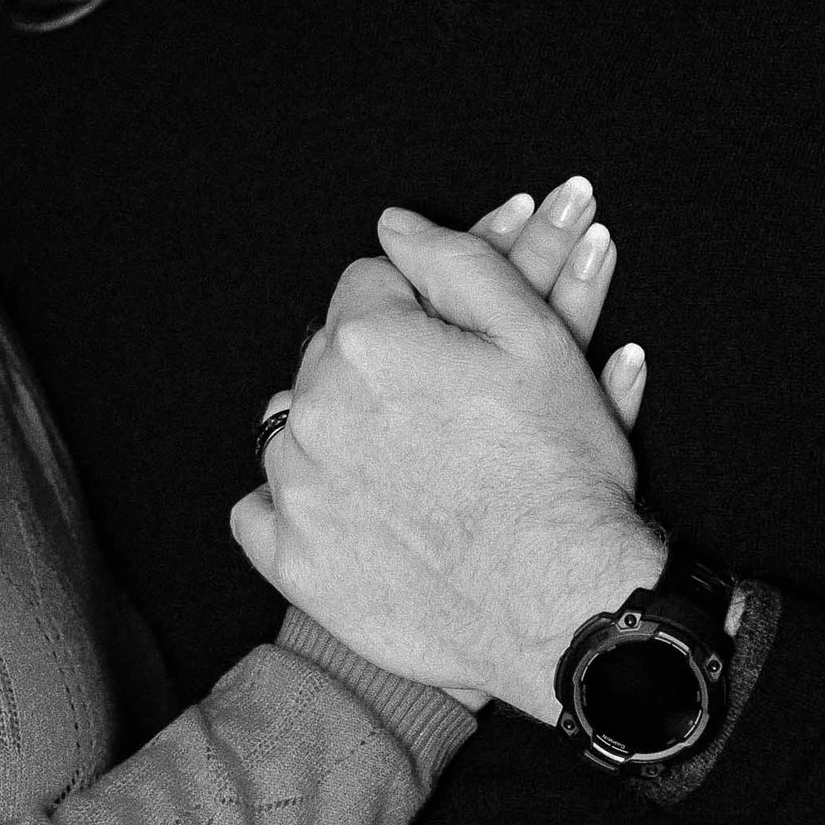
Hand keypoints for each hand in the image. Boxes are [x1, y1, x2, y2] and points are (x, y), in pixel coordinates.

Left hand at [235, 184, 663, 719]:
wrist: (565, 600)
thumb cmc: (561, 469)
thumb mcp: (537, 338)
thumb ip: (456, 260)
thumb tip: (391, 224)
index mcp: (368, 340)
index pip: (367, 286)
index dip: (417, 312)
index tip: (454, 353)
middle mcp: (315, 408)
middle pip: (326, 356)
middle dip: (374, 369)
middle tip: (442, 415)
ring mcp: (296, 489)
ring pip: (293, 428)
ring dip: (334, 435)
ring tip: (403, 467)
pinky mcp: (293, 562)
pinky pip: (258, 512)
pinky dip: (294, 508)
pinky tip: (349, 514)